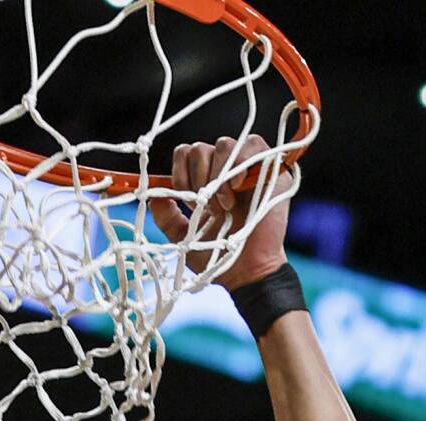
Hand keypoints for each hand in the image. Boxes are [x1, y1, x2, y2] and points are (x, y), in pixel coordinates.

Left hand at [150, 134, 292, 290]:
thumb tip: (155, 196)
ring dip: (218, 174)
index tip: (188, 203)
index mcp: (203, 181)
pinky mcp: (270, 169)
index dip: (180, 173)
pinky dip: (241, 161)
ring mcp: (246, 168)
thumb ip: (167, 218)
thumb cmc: (216, 257)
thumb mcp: (183, 238)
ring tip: (224, 205)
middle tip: (208, 207)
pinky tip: (238, 186)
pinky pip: (253, 144)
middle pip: (200, 148)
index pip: (184, 155)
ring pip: (223, 144)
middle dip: (198, 177)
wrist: (246, 271)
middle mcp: (223, 170)